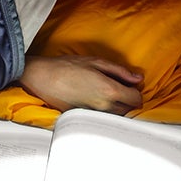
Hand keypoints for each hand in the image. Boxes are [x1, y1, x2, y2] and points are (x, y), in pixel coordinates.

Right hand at [18, 55, 142, 114]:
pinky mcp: (85, 119)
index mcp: (110, 90)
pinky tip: (93, 99)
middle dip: (127, 100)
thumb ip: (119, 71)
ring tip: (104, 94)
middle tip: (117, 88)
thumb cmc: (67, 67)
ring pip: (116, 116)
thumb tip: (137, 78)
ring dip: (116, 107)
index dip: (135, 91)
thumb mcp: (96, 62)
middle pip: (129, 110)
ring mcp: (94, 115)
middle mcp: (104, 106)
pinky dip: (103, 111)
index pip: (137, 99)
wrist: (43, 78)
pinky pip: (102, 118)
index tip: (128, 85)